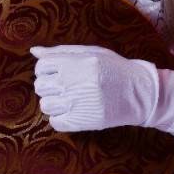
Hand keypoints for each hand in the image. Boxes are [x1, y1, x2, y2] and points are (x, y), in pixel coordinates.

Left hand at [29, 44, 159, 132]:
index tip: (57, 73)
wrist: (139, 93)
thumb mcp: (91, 53)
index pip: (41, 66)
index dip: (46, 70)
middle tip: (64, 87)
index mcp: (76, 62)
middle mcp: (74, 81)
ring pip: (45, 105)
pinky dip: (60, 118)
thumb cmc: (114, 69)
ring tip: (68, 100)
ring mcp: (77, 102)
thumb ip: (61, 52)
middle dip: (49, 86)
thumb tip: (34, 51)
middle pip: (40, 86)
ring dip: (53, 103)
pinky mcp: (82, 121)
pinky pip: (55, 122)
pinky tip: (72, 112)